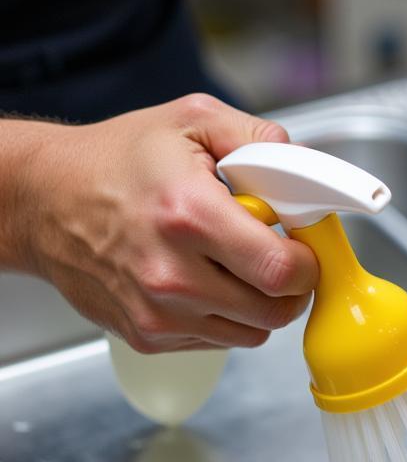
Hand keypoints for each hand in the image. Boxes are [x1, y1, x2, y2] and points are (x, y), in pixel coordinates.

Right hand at [14, 94, 318, 351]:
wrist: (43, 200)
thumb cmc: (116, 160)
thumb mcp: (191, 120)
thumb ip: (258, 138)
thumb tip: (303, 169)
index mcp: (189, 216)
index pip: (281, 270)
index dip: (307, 260)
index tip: (301, 244)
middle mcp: (172, 274)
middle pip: (274, 310)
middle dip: (291, 285)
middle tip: (278, 255)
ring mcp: (157, 313)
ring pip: (252, 333)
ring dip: (259, 303)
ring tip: (238, 265)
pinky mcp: (147, 336)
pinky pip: (218, 341)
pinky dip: (226, 317)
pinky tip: (206, 281)